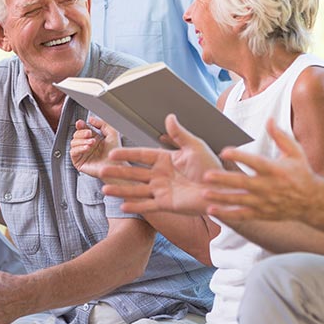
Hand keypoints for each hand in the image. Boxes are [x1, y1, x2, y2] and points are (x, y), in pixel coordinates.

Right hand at [69, 117, 120, 177]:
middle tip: (89, 134)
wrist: (116, 166)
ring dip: (82, 141)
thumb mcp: (112, 133)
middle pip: (76, 135)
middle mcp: (87, 146)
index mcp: (94, 138)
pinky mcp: (79, 162)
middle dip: (82, 133)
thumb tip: (90, 119)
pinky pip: (73, 153)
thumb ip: (102, 124)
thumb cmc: (116, 153)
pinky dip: (79, 148)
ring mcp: (83, 154)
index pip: (82, 130)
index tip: (81, 123)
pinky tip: (87, 148)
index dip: (80, 125)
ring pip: (73, 143)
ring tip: (92, 143)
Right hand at [102, 115, 222, 214]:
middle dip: (118, 172)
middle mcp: (160, 175)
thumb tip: (170, 116)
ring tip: (105, 189)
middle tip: (101, 171)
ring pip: (136, 190)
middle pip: (134, 173)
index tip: (112, 153)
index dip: (127, 154)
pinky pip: (148, 206)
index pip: (141, 155)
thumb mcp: (195, 146)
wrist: (221, 189)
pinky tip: (123, 206)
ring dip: (121, 190)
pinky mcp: (166, 204)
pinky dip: (135, 206)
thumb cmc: (211, 167)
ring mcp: (162, 190)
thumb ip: (179, 134)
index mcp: (165, 159)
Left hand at [203, 118, 317, 223]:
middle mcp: (268, 187)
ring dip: (221, 198)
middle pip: (243, 183)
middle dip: (224, 180)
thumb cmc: (301, 173)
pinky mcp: (262, 214)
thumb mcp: (295, 152)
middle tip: (206, 175)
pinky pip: (242, 215)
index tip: (224, 150)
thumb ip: (280, 136)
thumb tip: (269, 119)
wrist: (312, 202)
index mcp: (275, 169)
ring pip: (239, 201)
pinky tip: (211, 210)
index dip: (240, 156)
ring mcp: (264, 202)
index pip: (255, 162)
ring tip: (204, 193)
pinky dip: (227, 215)